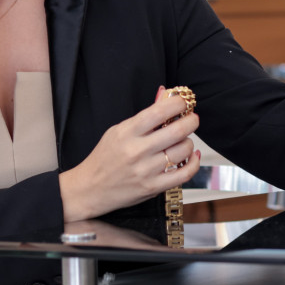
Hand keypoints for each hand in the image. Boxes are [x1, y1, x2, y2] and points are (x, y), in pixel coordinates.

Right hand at [58, 86, 200, 222]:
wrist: (90, 188)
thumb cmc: (105, 157)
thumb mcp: (118, 131)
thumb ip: (143, 116)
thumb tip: (165, 96)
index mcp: (127, 132)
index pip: (159, 112)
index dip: (177, 104)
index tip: (183, 102)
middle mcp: (137, 151)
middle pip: (176, 131)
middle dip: (191, 121)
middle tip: (192, 118)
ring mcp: (146, 170)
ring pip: (182, 150)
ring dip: (189, 142)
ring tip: (183, 140)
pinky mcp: (153, 187)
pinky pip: (184, 174)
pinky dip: (193, 163)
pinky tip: (191, 156)